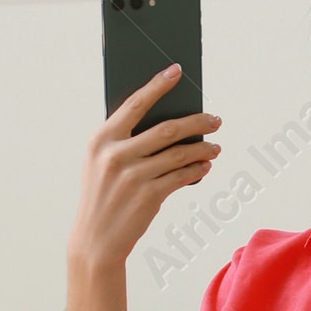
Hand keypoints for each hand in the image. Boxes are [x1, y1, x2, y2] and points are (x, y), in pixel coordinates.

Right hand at [67, 65, 220, 267]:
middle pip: (166, 128)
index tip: (176, 71)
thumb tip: (166, 123)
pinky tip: (205, 165)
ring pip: (179, 153)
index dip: (157, 85)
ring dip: (202, 148)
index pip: (135, 104)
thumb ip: (123, 141)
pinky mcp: (149, 196)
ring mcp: (133, 176)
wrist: (95, 240)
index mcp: (101, 140)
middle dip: (196, 121)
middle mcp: (116, 155)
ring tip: (214, 146)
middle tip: (214, 119)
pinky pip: (181, 176)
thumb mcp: (100, 164)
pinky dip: (197, 169)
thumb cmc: (102, 197)